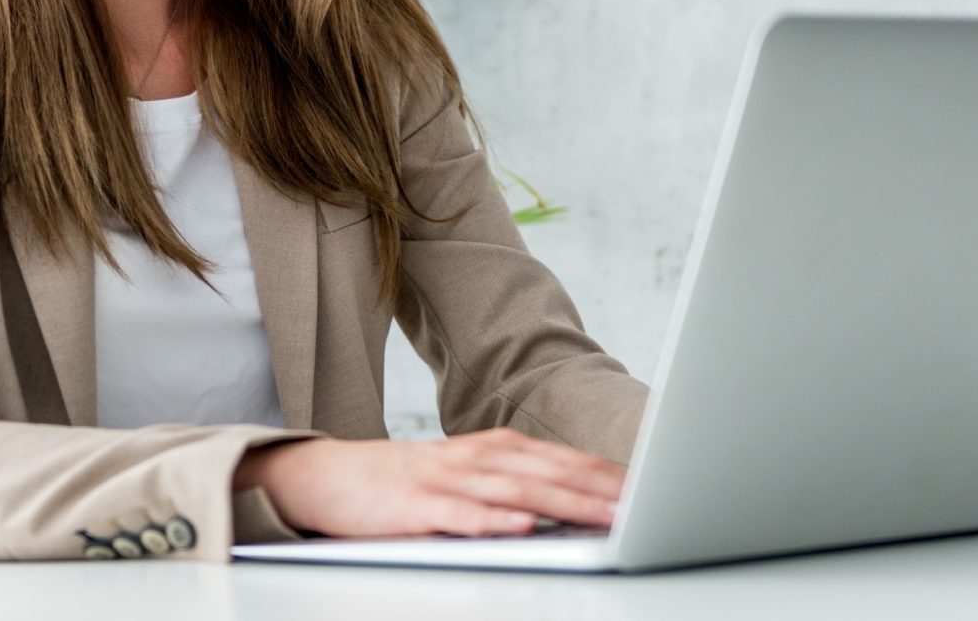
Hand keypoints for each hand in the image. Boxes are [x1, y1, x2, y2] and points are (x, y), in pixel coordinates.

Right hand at [233, 428, 625, 536]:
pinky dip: (491, 520)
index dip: (608, 475)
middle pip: (548, 472)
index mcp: (490, 449)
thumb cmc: (400, 484)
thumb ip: (514, 485)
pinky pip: (458, 515)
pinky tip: (521, 527)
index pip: (562, 460)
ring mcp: (442, 480)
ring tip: (607, 517)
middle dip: (601, 490)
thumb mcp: (463, 476)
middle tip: (649, 505)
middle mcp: (472, 458)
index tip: (656, 489)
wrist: (322, 476)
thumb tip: (578, 503)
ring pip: (514, 492)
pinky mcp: (411, 506)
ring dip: (563, 504)